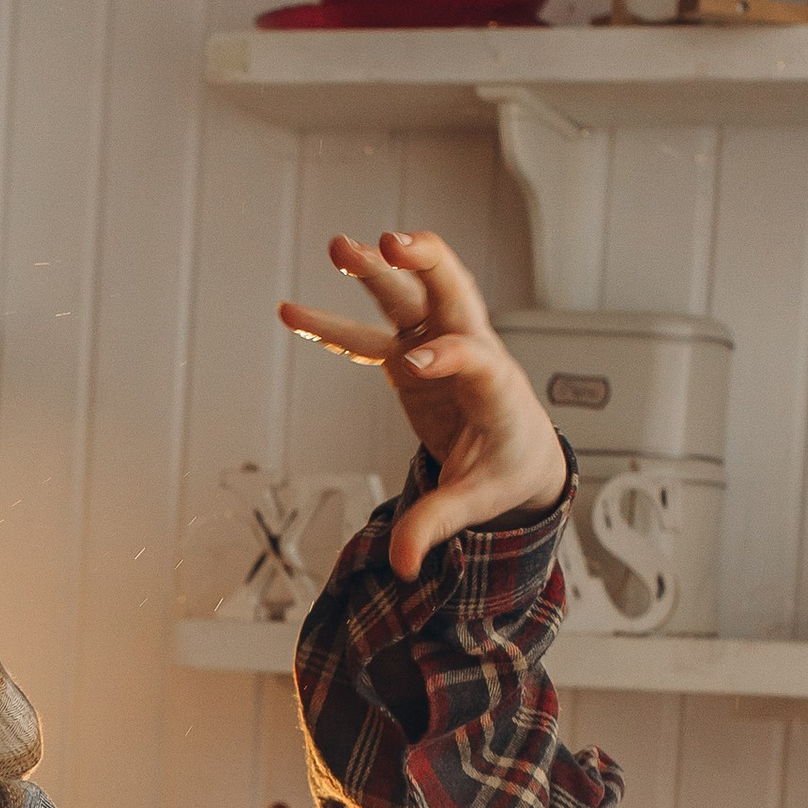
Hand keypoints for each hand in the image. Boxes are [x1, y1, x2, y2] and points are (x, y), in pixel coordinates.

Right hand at [278, 227, 567, 577]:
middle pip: (454, 293)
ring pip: (409, 296)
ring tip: (338, 247)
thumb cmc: (505, 471)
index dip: (448, 356)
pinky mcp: (409, 356)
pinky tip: (291, 313)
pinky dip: (333, 326)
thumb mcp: (478, 502)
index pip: (476, 358)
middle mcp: (470, 353)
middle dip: (425, 264)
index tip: (413, 362)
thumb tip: (405, 566)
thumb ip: (438, 525)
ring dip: (375, 270)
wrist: (517, 451)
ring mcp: (437, 347)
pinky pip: (368, 336)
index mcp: (497, 389)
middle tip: (393, 242)